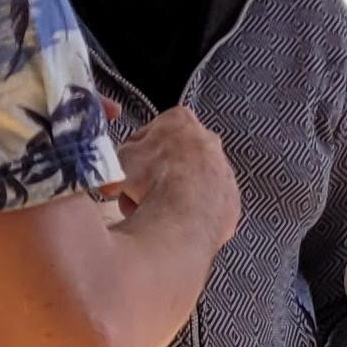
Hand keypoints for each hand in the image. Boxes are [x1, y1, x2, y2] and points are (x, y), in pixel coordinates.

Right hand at [115, 105, 240, 253]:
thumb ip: (117, 160)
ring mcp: (224, 171)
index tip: (126, 173)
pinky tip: (176, 225)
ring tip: (153, 216)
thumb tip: (114, 172)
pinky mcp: (231, 201)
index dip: (134, 156)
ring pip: (190, 184)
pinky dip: (192, 215)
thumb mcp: (119, 161)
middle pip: (174, 160)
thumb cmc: (152, 182)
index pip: (152, 132)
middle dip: (154, 178)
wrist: (184, 217)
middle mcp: (209, 140)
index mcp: (180, 120)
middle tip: (137, 198)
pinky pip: (207, 206)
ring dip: (172, 198)